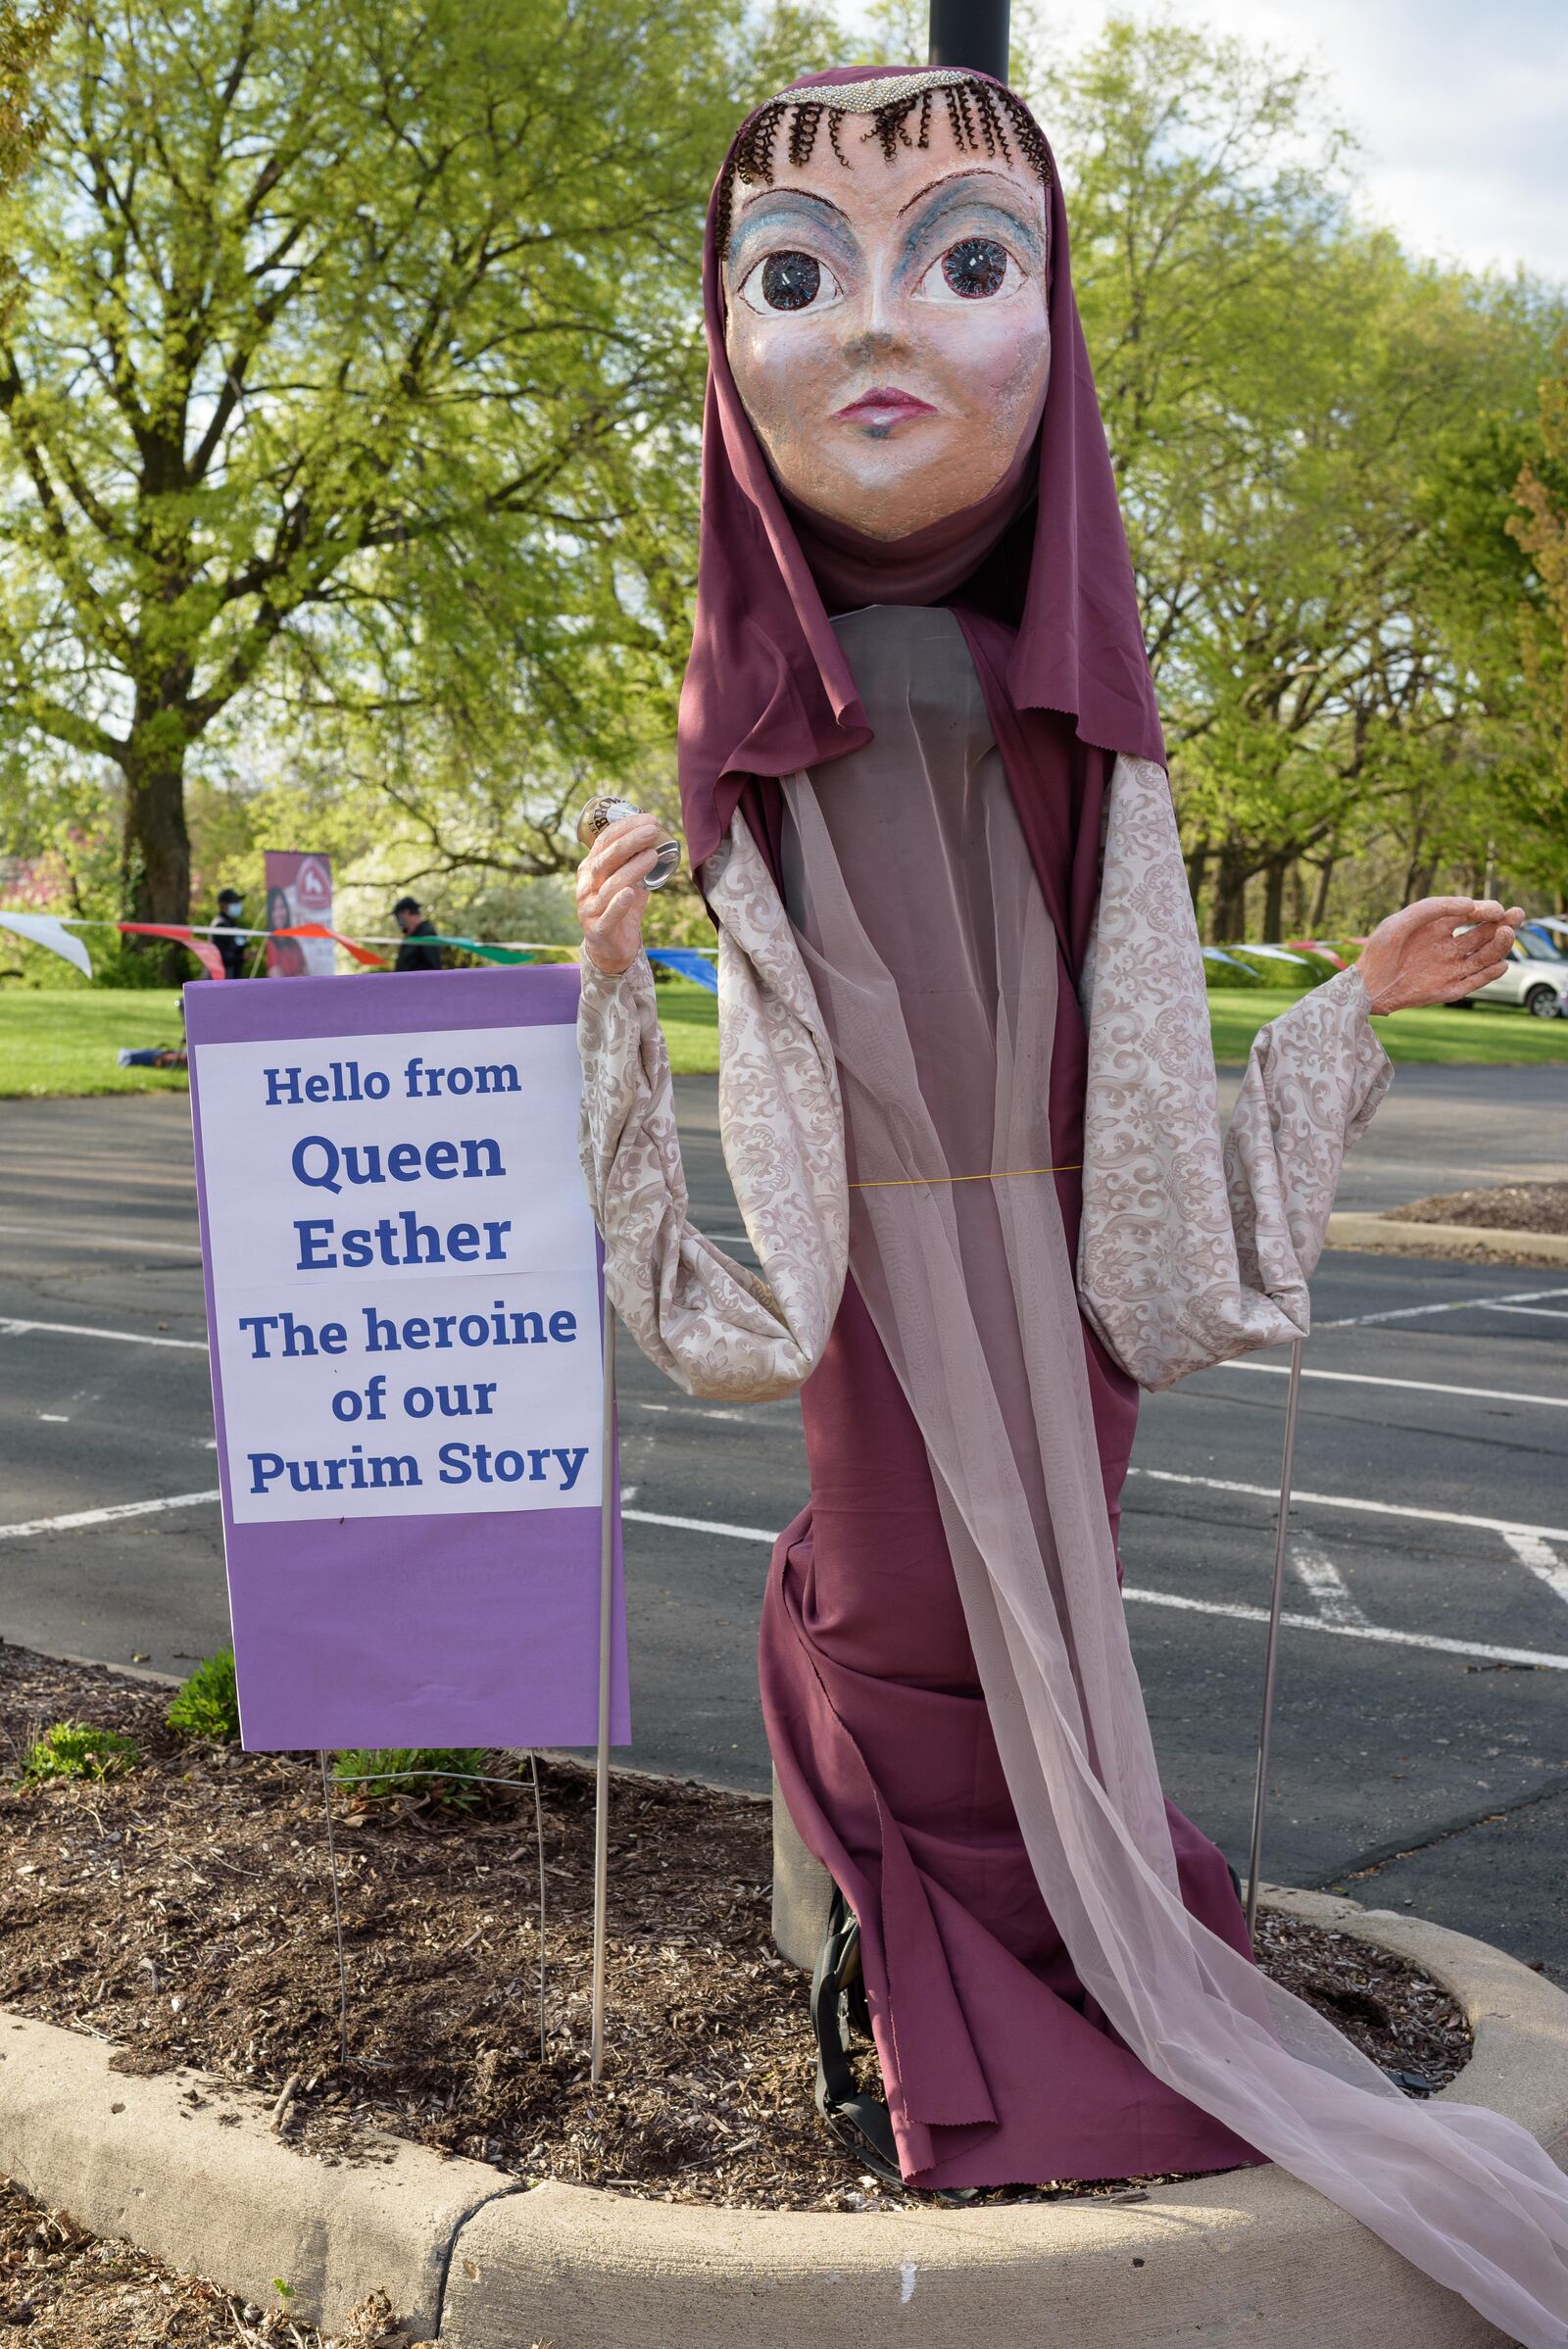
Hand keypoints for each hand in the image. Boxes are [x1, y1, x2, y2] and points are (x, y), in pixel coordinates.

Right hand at [575, 811, 664, 975]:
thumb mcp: (629, 881)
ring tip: (652, 856)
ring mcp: (589, 907)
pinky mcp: (598, 929)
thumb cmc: (620, 909)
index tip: (649, 819)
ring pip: (609, 885)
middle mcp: (586, 885)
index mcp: (591, 868)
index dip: (626, 828)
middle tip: (652, 830)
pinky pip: (607, 916)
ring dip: (631, 869)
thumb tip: (661, 839)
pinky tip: (630, 892)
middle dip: (629, 842)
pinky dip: (618, 904)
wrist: (610, 947)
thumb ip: (639, 863)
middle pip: (605, 859)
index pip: (604, 841)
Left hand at [1355, 897, 1524, 1014]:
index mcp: (1437, 927)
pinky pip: (1475, 981)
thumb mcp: (1400, 922)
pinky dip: (1489, 974)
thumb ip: (1433, 907)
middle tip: (1518, 916)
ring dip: (1499, 946)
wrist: (1365, 988)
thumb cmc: (1379, 951)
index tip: (1496, 909)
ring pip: (1484, 956)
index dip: (1486, 910)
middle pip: (1484, 933)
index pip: (1470, 915)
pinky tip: (1500, 964)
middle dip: (1503, 924)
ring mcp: (1450, 968)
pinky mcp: (1449, 989)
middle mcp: (1448, 946)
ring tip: (1507, 934)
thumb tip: (1470, 905)